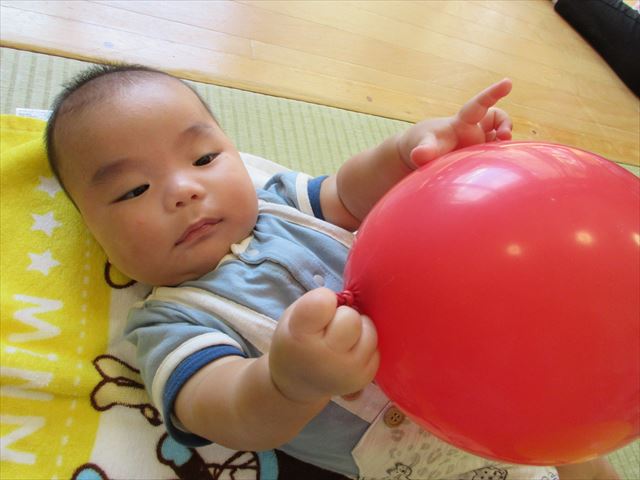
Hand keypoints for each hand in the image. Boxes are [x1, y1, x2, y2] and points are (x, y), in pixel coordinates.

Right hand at [269, 288, 379, 403]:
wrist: (297, 383)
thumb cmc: (297, 340)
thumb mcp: (293, 318)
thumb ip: (316, 303)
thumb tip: (353, 299)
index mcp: (300, 336)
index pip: (323, 302)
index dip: (324, 299)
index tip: (317, 310)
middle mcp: (324, 356)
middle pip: (351, 318)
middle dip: (344, 315)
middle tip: (331, 325)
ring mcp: (346, 370)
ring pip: (369, 332)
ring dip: (359, 329)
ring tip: (342, 338)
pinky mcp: (363, 378)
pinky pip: (376, 349)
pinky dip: (365, 346)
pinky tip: (349, 352)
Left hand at [398, 78, 512, 167]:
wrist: (424, 153)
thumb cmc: (424, 143)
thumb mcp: (423, 145)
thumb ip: (424, 150)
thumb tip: (418, 155)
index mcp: (462, 122)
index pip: (479, 104)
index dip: (493, 93)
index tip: (507, 83)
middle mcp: (475, 131)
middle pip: (497, 121)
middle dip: (505, 126)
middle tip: (505, 137)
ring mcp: (479, 144)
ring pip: (500, 139)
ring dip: (504, 146)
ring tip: (502, 158)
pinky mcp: (481, 157)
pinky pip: (496, 155)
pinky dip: (501, 159)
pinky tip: (497, 169)